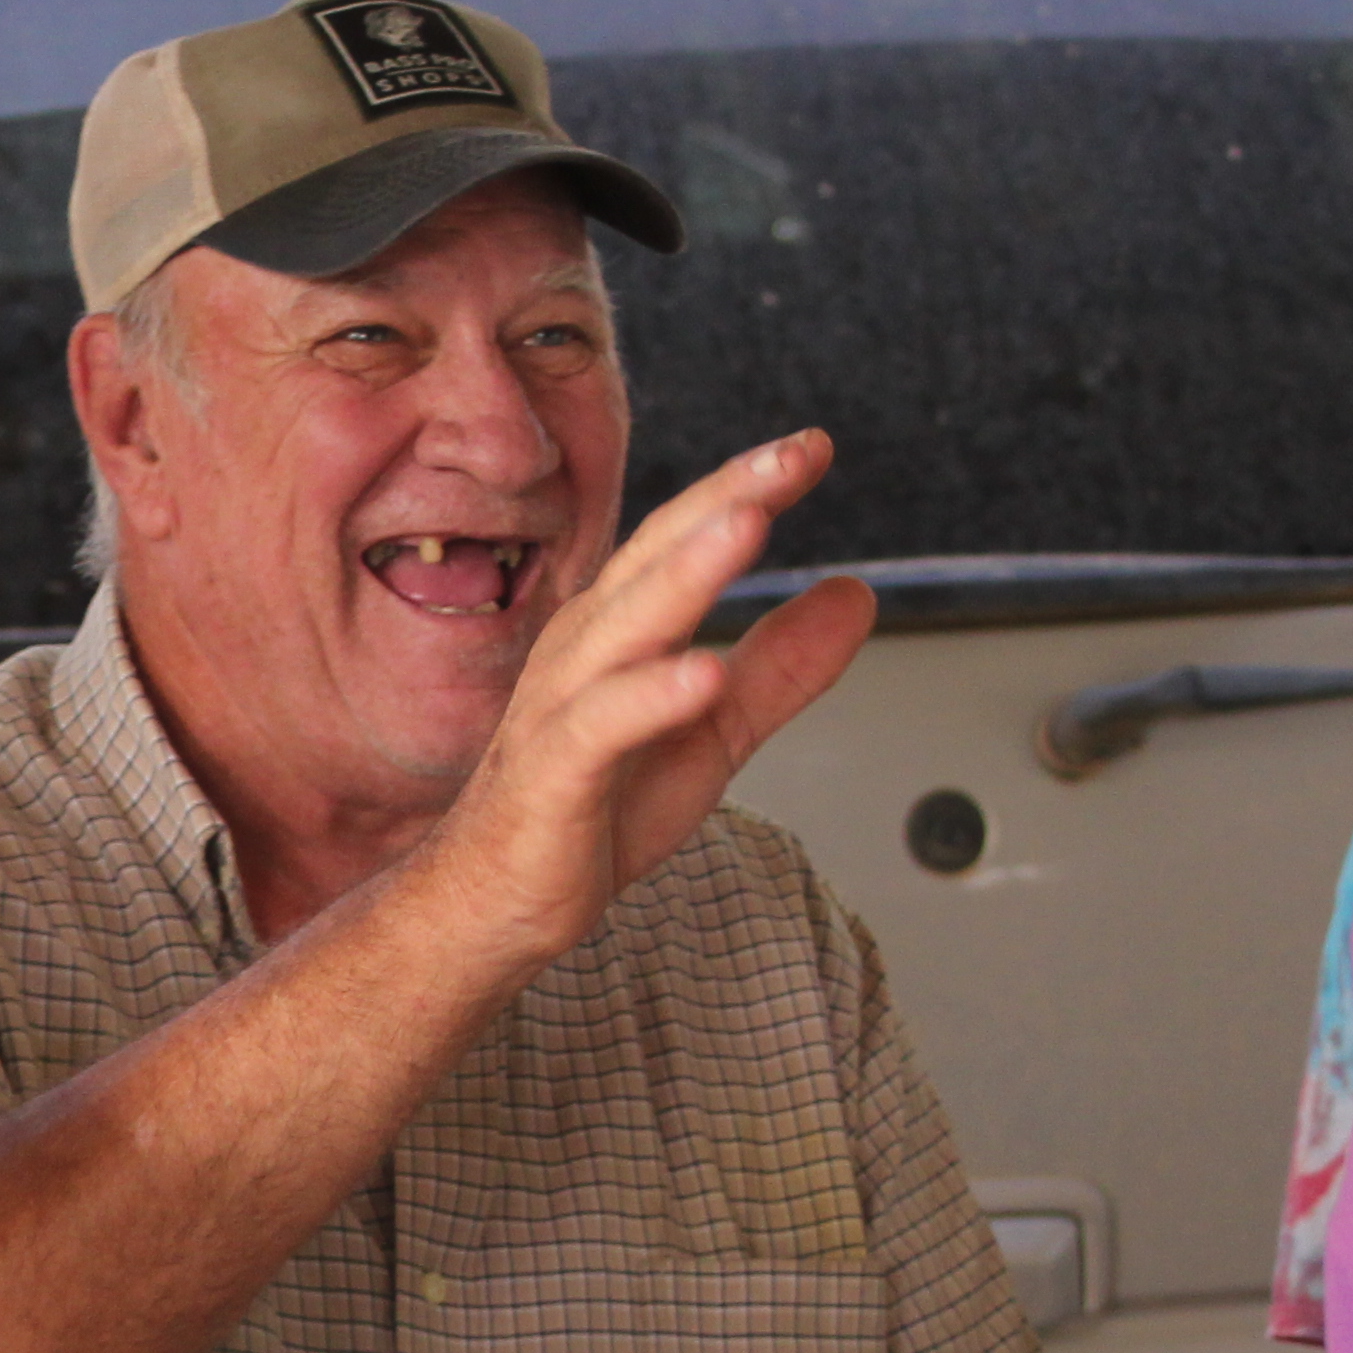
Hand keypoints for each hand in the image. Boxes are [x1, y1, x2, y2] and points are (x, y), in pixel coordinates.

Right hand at [415, 429, 875, 967]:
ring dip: (686, 574)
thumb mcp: (712, 732)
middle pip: (656, 556)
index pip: (686, 538)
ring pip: (626, 625)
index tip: (811, 448)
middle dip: (724, 501)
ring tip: (746, 527)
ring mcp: (562, 706)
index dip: (746, 487)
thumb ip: (782, 666)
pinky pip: (602, 725)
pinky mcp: (552, 774)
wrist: (494, 904)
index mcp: (621, 629)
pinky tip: (702, 673)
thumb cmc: (587, 813)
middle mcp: (586, 649)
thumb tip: (858, 594)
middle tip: (790, 459)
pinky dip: (652, 695)